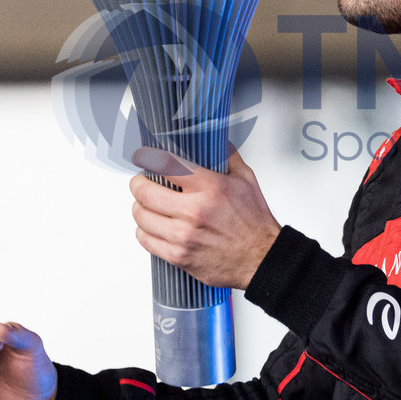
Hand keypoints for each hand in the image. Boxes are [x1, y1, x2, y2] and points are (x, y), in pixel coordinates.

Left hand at [130, 146, 281, 289]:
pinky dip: (144, 231)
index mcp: (210, 188)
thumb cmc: (255, 223)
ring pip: (141, 216)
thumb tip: (215, 141)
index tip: (143, 157)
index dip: (147, 158)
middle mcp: (194, 211)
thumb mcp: (246, 179)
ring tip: (146, 205)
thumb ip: (228, 156)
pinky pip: (146, 240)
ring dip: (140, 207)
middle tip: (141, 182)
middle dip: (138, 184)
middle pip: (144, 192)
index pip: (165, 165)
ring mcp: (184, 236)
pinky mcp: (179, 256)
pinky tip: (152, 226)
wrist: (262, 258)